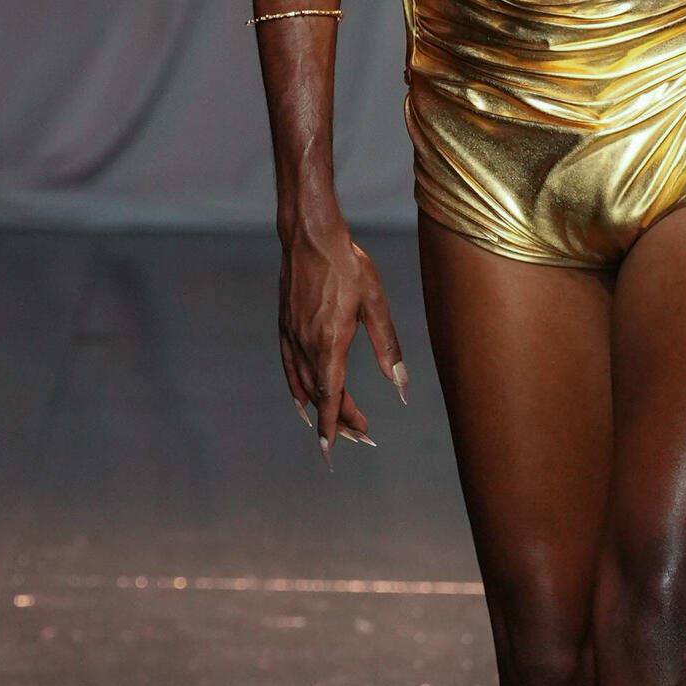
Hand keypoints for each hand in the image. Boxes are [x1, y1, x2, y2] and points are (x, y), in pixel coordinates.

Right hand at [278, 220, 406, 460]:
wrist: (310, 236)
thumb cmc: (348, 265)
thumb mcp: (375, 304)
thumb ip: (388, 348)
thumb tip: (400, 385)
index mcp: (330, 343)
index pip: (331, 396)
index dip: (337, 425)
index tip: (337, 449)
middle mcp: (306, 345)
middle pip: (320, 396)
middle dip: (340, 420)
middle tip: (361, 435)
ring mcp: (292, 337)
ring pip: (303, 386)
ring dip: (320, 409)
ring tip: (337, 426)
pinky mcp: (285, 327)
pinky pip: (288, 368)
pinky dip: (297, 390)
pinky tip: (301, 401)